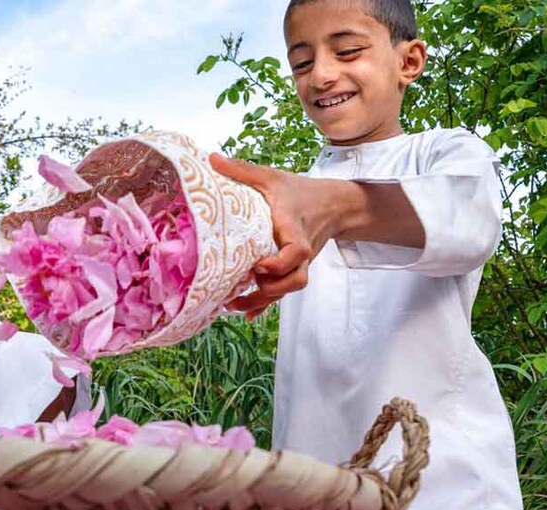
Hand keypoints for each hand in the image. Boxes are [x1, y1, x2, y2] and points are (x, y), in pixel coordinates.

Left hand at [209, 153, 343, 319]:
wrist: (334, 205)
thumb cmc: (300, 191)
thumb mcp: (272, 177)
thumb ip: (242, 170)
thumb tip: (211, 158)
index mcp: (294, 228)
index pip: (297, 252)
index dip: (280, 263)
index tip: (258, 265)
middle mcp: (300, 250)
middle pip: (295, 280)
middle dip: (271, 289)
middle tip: (244, 284)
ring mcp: (299, 264)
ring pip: (288, 290)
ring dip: (263, 300)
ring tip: (234, 303)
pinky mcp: (294, 270)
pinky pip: (283, 292)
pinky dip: (265, 305)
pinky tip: (246, 313)